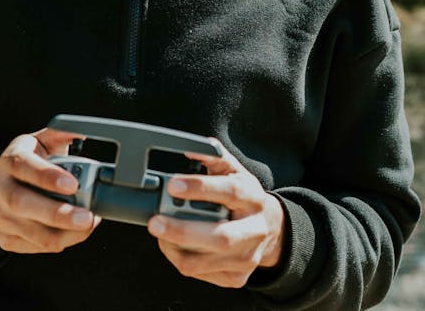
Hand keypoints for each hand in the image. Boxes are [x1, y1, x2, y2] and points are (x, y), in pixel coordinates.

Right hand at [0, 128, 101, 253]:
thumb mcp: (43, 140)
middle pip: (22, 204)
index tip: (73, 184)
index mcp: (10, 159)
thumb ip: (62, 133)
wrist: (4, 182)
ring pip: (29, 231)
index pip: (24, 166)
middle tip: (86, 216)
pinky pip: (32, 246)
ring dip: (62, 233)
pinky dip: (56, 242)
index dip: (47, 176)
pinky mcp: (5, 237)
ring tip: (87, 225)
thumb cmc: (31, 160)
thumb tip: (84, 130)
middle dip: (56, 213)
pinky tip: (74, 233)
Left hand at [146, 142, 284, 288]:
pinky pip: (202, 273)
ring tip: (159, 233)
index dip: (200, 187)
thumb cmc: (245, 196)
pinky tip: (174, 245)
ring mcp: (248, 257)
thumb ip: (213, 156)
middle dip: (183, 231)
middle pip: (220, 236)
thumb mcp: (234, 171)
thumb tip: (190, 147)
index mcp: (253, 197)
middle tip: (154, 222)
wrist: (269, 229)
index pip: (230, 191)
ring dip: (176, 248)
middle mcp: (255, 229)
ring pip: (207, 260)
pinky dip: (182, 260)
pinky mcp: (238, 277)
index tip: (172, 184)